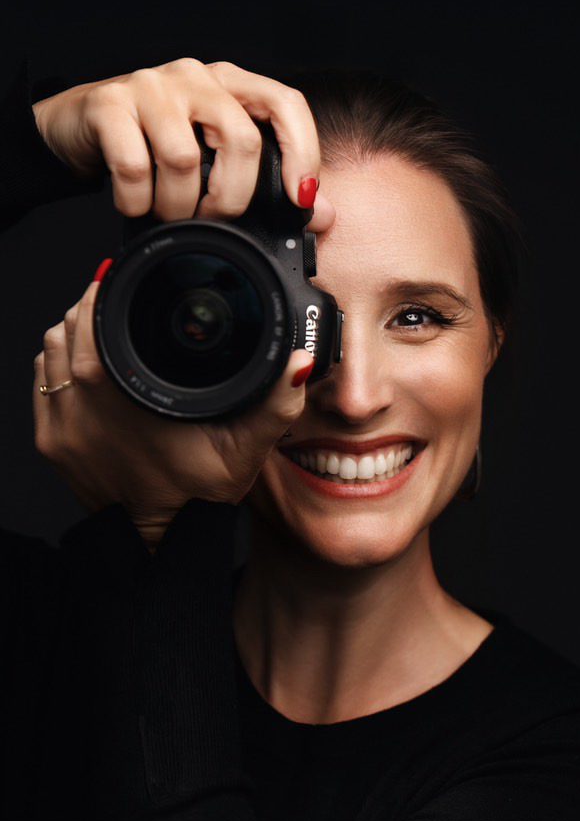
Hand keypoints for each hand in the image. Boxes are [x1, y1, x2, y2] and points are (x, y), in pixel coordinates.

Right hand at [31, 57, 334, 230]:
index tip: (300, 199)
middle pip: (240, 139)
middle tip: (212, 219)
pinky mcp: (109, 103)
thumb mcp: (216, 159)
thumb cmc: (156, 142)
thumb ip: (268, 183)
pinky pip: (134, 165)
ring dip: (178, 206)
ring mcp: (151, 85)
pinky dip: (137, 201)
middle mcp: (196, 76)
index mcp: (232, 85)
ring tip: (168, 214)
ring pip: (184, 158)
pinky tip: (135, 205)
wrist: (81, 125)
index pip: (286, 104)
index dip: (302, 152)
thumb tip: (323, 214)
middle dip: (231, 198)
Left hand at [33, 281, 315, 549]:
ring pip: (47, 352)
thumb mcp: (246, 451)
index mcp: (125, 401)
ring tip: (102, 324)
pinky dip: (57, 363)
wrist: (161, 541)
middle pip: (65, 330)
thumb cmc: (198, 497)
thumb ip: (276, 405)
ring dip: (70, 332)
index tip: (119, 279)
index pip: (90, 323)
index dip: (103, 294)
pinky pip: (41, 382)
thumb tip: (297, 362)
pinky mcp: (50, 443)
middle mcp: (82, 412)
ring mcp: (60, 429)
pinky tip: (84, 362)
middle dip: (89, 307)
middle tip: (116, 298)